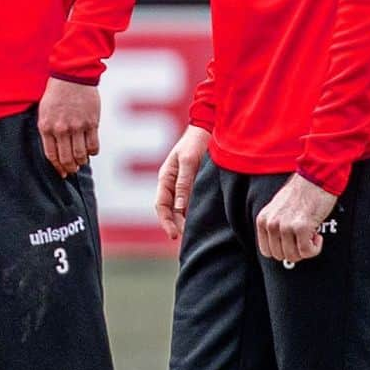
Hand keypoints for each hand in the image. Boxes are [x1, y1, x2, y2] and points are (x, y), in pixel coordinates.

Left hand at [38, 77, 99, 177]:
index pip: (52, 156)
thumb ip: (48, 131)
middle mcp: (61, 129)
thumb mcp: (44, 112)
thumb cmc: (56, 93)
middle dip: (70, 168)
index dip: (57, 168)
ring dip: (81, 161)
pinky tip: (90, 150)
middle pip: (66, 159)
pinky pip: (93, 145)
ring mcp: (77, 126)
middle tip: (72, 169)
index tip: (62, 172)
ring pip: (80, 155)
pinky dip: (92, 152)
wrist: (72, 75)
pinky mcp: (92, 122)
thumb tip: (55, 150)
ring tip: (81, 160)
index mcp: (47, 127)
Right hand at [155, 125, 210, 239]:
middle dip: (175, 225)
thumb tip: (179, 208)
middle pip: (169, 210)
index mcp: (165, 177)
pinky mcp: (193, 183)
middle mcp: (171, 183)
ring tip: (193, 235)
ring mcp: (181, 184)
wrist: (208, 128)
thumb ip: (184, 184)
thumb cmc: (196, 142)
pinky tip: (200, 221)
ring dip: (183, 221)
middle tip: (186, 240)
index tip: (174, 236)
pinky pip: (189, 202)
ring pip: (179, 208)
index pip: (161, 205)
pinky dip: (191, 213)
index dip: (166, 222)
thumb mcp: (189, 162)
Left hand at [255, 173, 337, 262]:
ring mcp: (285, 226)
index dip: (282, 250)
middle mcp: (271, 223)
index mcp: (263, 219)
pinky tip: (317, 236)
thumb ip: (275, 226)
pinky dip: (315, 248)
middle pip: (280, 256)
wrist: (315, 178)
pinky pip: (307, 251)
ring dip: (306, 249)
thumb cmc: (300, 192)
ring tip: (310, 235)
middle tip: (304, 239)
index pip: (266, 251)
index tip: (292, 244)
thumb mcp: (277, 209)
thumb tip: (280, 248)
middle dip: (295, 251)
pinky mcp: (301, 227)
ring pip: (293, 256)